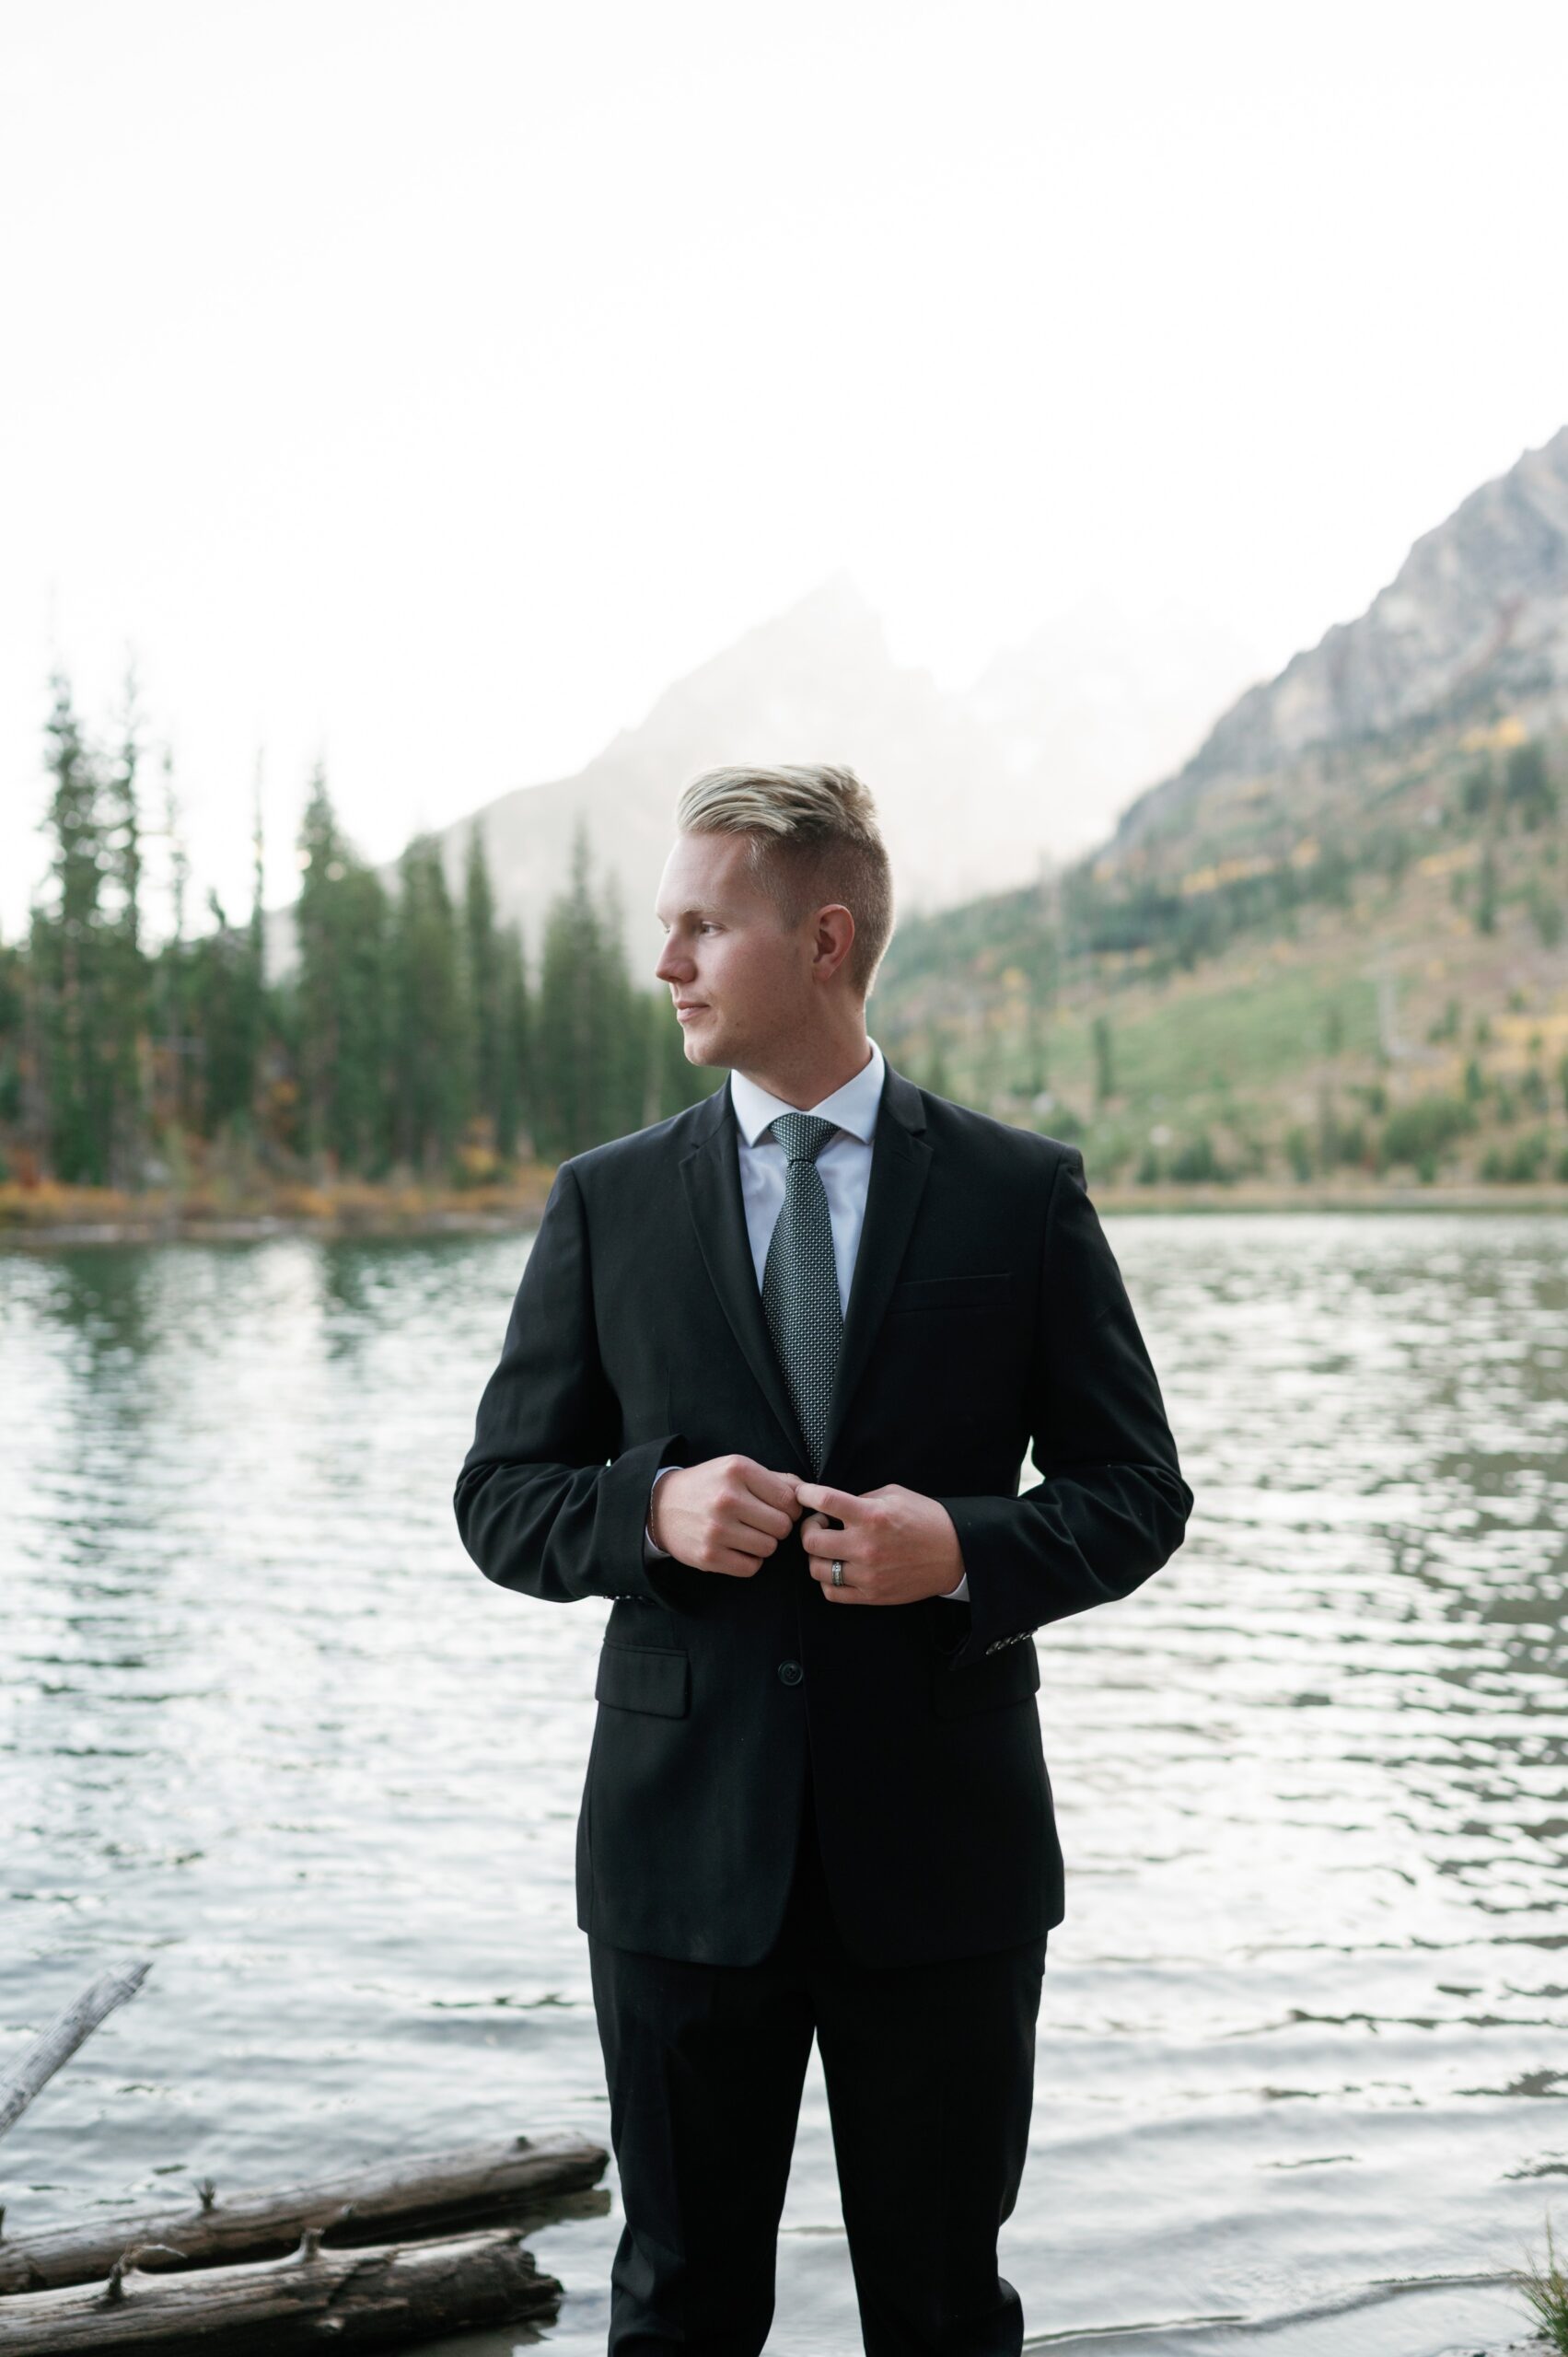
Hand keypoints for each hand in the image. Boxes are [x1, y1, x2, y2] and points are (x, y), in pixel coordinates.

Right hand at [650, 1454, 802, 1576]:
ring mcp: (716, 1529)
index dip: (790, 1508)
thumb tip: (810, 1493)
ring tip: (746, 1534)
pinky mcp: (708, 1556)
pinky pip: (751, 1567)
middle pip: (782, 1526)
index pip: (789, 1499)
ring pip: (769, 1548)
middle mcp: (727, 1498)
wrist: (661, 1507)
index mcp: (738, 1470)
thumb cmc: (708, 1486)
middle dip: (777, 1527)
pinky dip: (749, 1561)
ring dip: (763, 1545)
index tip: (777, 1509)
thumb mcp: (737, 1470)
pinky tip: (736, 1548)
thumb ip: (777, 1479)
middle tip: (760, 1523)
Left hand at [794, 1481, 965, 1605]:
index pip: (825, 1501)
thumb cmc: (926, 1519)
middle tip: (819, 1523)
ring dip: (816, 1555)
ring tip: (829, 1547)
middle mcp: (866, 1547)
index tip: (803, 1494)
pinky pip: (832, 1592)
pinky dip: (827, 1580)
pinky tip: (837, 1567)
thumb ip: (861, 1498)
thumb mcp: (894, 1495)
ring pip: (816, 1569)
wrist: (955, 1553)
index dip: (806, 1495)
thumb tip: (834, 1506)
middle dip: (808, 1528)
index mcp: (872, 1516)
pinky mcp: (872, 1595)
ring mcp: (867, 1575)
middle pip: (811, 1542)